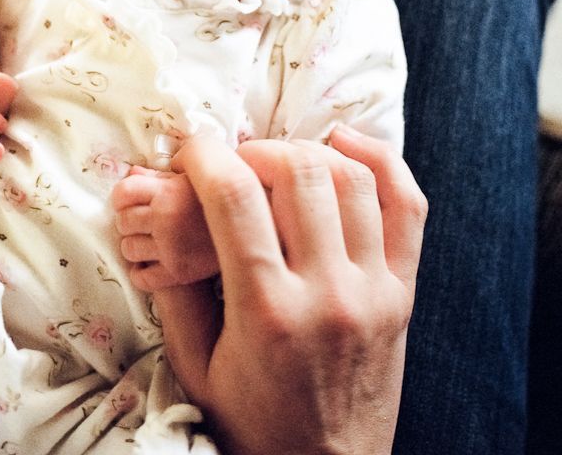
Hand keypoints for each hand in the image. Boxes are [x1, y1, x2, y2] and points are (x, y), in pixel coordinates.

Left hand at [112, 165, 218, 289]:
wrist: (262, 227)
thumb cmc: (230, 195)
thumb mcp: (198, 175)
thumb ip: (165, 173)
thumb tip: (133, 172)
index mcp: (170, 189)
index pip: (123, 192)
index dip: (123, 197)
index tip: (132, 201)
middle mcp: (166, 217)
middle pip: (123, 221)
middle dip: (130, 221)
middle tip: (145, 222)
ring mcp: (170, 247)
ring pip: (128, 249)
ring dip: (135, 245)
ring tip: (151, 242)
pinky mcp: (178, 274)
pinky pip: (142, 278)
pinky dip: (142, 273)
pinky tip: (152, 265)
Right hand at [153, 126, 426, 454]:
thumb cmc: (252, 422)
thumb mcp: (195, 367)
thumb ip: (177, 290)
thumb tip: (161, 214)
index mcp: (267, 313)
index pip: (235, 198)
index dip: (206, 156)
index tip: (191, 149)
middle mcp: (328, 293)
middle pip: (298, 173)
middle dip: (255, 148)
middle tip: (233, 162)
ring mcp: (375, 289)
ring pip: (351, 178)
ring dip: (307, 150)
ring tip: (278, 160)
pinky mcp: (404, 291)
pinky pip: (407, 205)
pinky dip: (380, 159)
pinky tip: (345, 145)